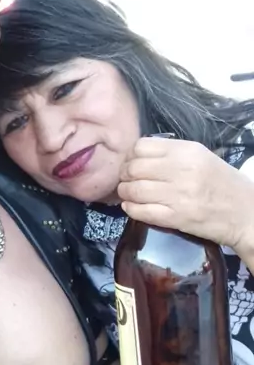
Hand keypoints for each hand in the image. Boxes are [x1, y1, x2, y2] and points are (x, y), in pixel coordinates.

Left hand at [117, 137, 253, 249]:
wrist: (246, 213)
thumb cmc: (223, 183)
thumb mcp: (202, 157)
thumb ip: (173, 153)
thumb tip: (138, 155)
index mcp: (187, 151)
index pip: (142, 146)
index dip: (131, 156)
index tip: (131, 163)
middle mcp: (181, 170)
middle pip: (134, 168)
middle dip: (124, 175)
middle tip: (125, 181)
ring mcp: (178, 195)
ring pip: (134, 190)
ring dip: (125, 193)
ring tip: (127, 194)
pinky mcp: (177, 218)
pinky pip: (142, 211)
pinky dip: (131, 209)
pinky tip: (131, 207)